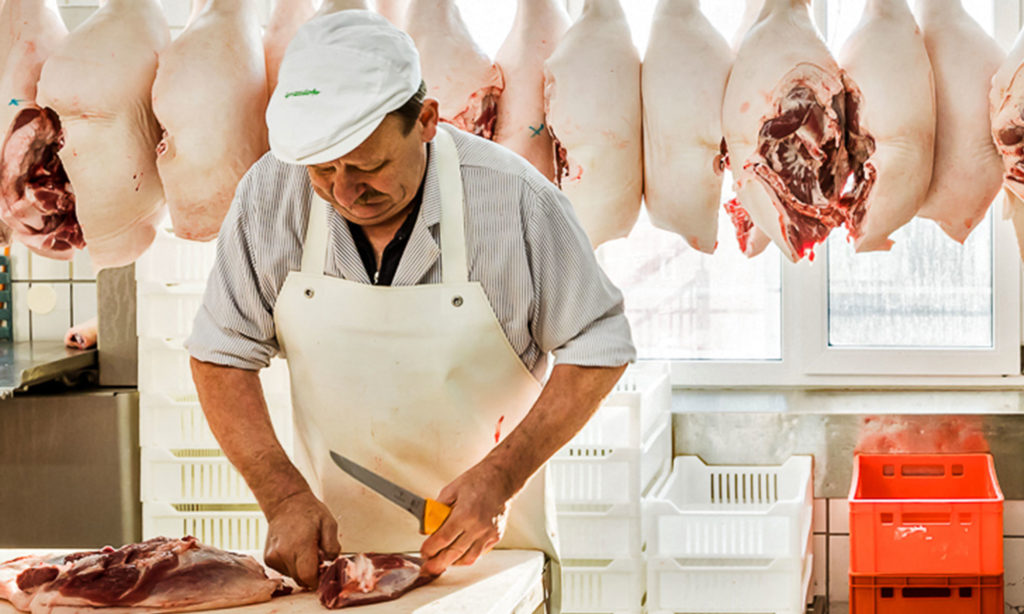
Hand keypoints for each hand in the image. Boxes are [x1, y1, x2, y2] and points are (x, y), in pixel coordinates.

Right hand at [263, 491, 340, 588]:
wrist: (285, 503)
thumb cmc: (309, 512)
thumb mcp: (330, 523)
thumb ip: (333, 546)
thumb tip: (330, 561)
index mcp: (300, 544)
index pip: (308, 576)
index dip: (318, 579)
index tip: (323, 571)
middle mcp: (283, 552)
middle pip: (301, 579)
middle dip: (311, 574)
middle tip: (316, 558)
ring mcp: (273, 556)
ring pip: (292, 576)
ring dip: (301, 569)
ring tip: (305, 550)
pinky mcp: (268, 559)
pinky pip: (284, 571)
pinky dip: (292, 565)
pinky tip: (295, 550)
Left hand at [419, 461, 513, 576]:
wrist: (501, 479)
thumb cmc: (477, 481)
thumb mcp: (450, 490)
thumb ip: (436, 510)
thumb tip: (427, 528)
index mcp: (464, 514)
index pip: (442, 539)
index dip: (430, 549)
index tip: (424, 552)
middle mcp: (477, 527)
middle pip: (454, 554)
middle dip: (438, 563)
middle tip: (428, 567)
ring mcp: (488, 533)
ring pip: (468, 558)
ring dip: (453, 562)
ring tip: (442, 561)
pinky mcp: (495, 536)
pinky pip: (479, 553)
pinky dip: (467, 556)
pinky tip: (459, 553)